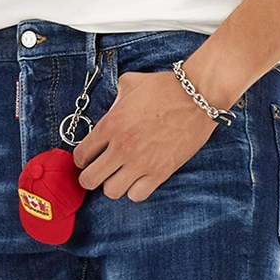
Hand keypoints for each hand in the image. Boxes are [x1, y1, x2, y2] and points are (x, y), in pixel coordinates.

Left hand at [72, 71, 218, 201]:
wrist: (198, 97)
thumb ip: (114, 100)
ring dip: (113, 184)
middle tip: (98, 172)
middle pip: (90, 180)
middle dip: (90, 177)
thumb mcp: (130, 84)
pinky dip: (135, 190)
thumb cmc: (165, 88)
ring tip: (121, 175)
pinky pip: (137, 195)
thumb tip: (111, 109)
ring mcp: (141, 162)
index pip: (81, 155)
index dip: (81, 159)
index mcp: (111, 124)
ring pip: (111, 191)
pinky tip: (139, 178)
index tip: (88, 158)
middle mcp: (122, 147)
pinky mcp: (160, 172)